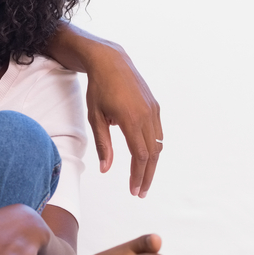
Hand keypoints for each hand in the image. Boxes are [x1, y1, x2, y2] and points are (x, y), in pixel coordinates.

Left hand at [85, 43, 162, 196]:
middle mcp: (147, 116)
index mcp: (131, 120)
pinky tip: (147, 157)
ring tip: (143, 178)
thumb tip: (106, 169)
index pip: (140, 156)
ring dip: (152, 163)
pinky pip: (158, 132)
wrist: (111, 62)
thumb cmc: (98, 89)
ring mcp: (154, 110)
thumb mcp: (95, 117)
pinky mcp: (155, 106)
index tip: (134, 190)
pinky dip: (154, 147)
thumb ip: (102, 144)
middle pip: (153, 154)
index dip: (138, 175)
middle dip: (147, 175)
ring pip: (158, 144)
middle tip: (140, 192)